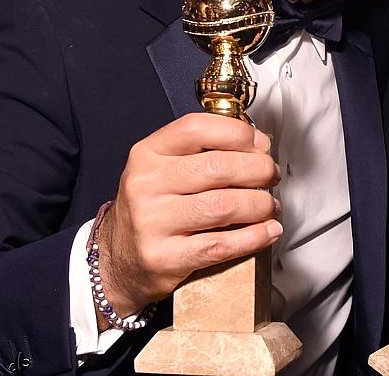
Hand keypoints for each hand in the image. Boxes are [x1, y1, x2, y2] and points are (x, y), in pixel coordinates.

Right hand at [97, 112, 281, 317]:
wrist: (118, 259)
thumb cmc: (152, 207)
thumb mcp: (162, 168)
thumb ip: (202, 151)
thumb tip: (257, 144)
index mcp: (147, 154)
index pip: (196, 128)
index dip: (238, 133)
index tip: (261, 144)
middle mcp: (145, 185)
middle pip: (217, 168)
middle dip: (258, 170)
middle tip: (271, 175)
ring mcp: (151, 222)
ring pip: (223, 206)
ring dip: (260, 204)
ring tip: (270, 205)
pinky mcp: (163, 257)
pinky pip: (221, 245)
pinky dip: (254, 236)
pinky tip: (268, 230)